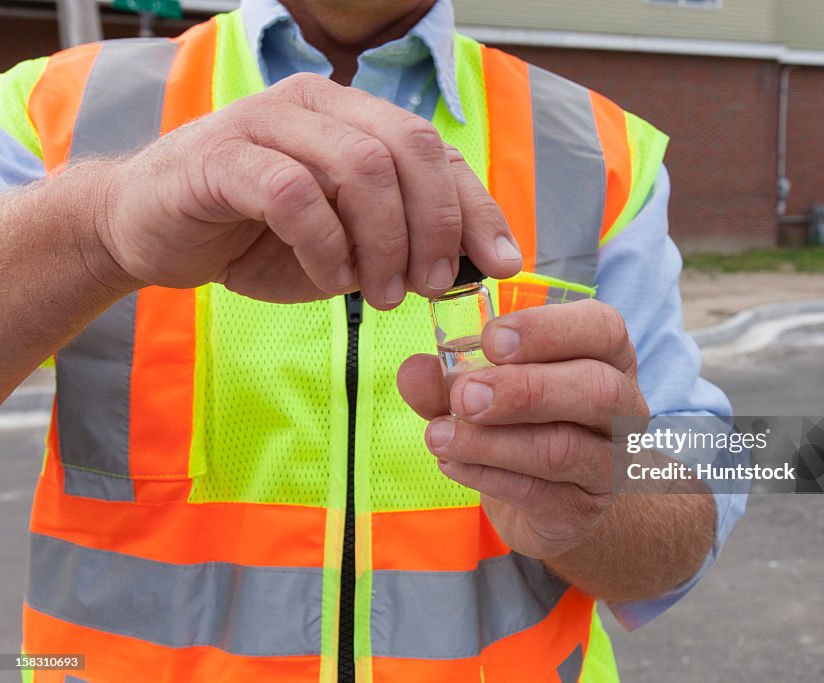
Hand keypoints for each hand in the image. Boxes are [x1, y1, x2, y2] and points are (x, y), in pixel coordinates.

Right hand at [87, 73, 520, 305]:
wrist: (151, 231)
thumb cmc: (257, 237)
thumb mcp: (348, 245)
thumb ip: (402, 242)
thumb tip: (476, 265)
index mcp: (354, 117)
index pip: (436, 152)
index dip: (476, 209)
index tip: (502, 264)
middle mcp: (318, 105)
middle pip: (409, 148)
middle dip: (435, 226)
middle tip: (432, 286)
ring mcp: (268, 123)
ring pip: (361, 167)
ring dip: (385, 243)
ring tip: (382, 296)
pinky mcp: (224, 157)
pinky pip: (296, 195)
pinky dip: (326, 246)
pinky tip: (329, 281)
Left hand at [397, 299, 649, 559]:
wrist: (552, 501)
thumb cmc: (524, 422)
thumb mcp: (486, 388)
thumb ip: (451, 378)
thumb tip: (414, 370)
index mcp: (607, 356)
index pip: (602, 329)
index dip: (548, 330)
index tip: (490, 339)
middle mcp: (623, 407)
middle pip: (597, 390)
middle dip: (524, 389)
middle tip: (464, 396)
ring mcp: (609, 463)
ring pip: (563, 449)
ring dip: (491, 442)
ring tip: (439, 436)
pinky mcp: (582, 509)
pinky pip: (538, 492)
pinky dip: (486, 475)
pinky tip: (451, 463)